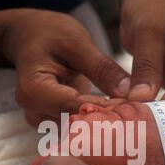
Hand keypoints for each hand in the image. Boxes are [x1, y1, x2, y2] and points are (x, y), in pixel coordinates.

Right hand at [1, 9, 130, 125]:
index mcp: (34, 91)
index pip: (74, 108)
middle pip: (74, 123)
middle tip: (134, 110)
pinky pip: (76, 127)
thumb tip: (128, 91)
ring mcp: (41, 119)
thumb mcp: (78, 43)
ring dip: (100, 121)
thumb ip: (102, 68)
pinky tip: (111, 112)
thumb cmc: (50, 35)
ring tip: (123, 110)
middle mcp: (33, 111)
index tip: (131, 105)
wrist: (31, 38)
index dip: (104, 109)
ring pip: (76, 130)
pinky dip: (94, 120)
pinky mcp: (51, 121)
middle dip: (104, 118)